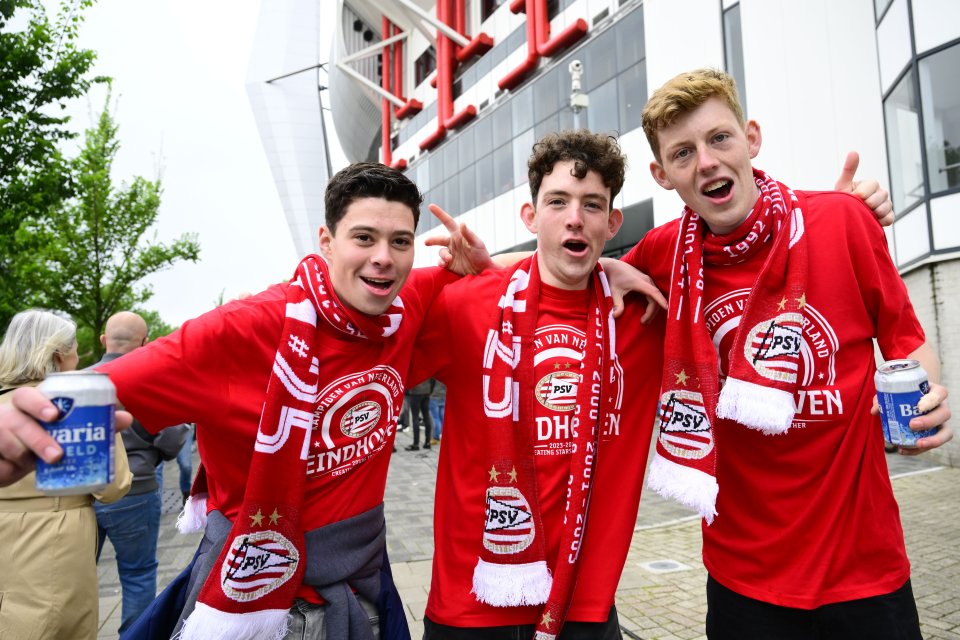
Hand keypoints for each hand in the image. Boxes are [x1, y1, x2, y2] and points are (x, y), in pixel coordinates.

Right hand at [0, 386, 132, 485]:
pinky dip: (8, 472)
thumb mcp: (62, 432)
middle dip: (38, 440)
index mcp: (25, 406)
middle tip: (57, 455)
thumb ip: (91, 423)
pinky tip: (12, 470)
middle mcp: (7, 416)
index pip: (26, 396)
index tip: (55, 415)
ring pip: (10, 447)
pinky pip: (1, 467)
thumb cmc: (40, 438)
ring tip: (33, 464)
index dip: (38, 404)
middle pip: (17, 423)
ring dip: (25, 459)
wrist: (7, 461)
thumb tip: (127, 418)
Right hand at [424, 204, 494, 274]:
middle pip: (439, 239)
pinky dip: (441, 263)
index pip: (448, 222)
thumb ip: (469, 234)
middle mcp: (453, 243)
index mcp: (459, 235)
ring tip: (449, 259)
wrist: (483, 271)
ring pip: (441, 252)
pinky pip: (441, 262)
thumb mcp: (477, 244)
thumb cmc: (482, 255)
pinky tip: (445, 264)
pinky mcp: (449, 264)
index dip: (439, 214)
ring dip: (443, 255)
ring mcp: (450, 254)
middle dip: (432, 240)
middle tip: (426, 242)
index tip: (431, 206)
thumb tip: (462, 223)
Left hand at [598, 257, 667, 321]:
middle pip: (655, 298)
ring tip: (645, 320)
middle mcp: (647, 280)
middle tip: (643, 322)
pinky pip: (654, 293)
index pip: (654, 293)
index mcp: (640, 282)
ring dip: (653, 309)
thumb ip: (616, 303)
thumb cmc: (613, 278)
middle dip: (652, 312)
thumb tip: (615, 316)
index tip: (667, 308)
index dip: (661, 300)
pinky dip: (653, 303)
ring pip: (656, 296)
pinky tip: (647, 311)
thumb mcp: (613, 291)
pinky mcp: (647, 281)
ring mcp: (648, 280)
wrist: (614, 266)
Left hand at [834, 151, 893, 225]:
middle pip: (880, 197)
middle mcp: (881, 192)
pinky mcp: (889, 216)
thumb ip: (849, 170)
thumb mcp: (842, 185)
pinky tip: (869, 221)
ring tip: (862, 214)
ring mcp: (886, 204)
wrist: (842, 219)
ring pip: (885, 208)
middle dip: (866, 204)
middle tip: (856, 208)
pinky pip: (889, 218)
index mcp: (871, 184)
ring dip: (872, 213)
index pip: (871, 186)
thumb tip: (853, 152)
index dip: (860, 194)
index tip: (852, 198)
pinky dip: (879, 221)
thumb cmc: (842, 201)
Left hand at [871, 382, 951, 455]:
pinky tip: (903, 451)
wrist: (909, 399)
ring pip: (946, 432)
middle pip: (944, 414)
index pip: (940, 393)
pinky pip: (933, 444)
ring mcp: (941, 422)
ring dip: (933, 440)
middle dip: (930, 421)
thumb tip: (875, 411)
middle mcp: (941, 406)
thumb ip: (883, 399)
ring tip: (917, 444)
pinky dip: (918, 450)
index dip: (933, 400)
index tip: (919, 406)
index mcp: (934, 392)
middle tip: (912, 425)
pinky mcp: (936, 434)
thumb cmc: (902, 394)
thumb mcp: (892, 393)